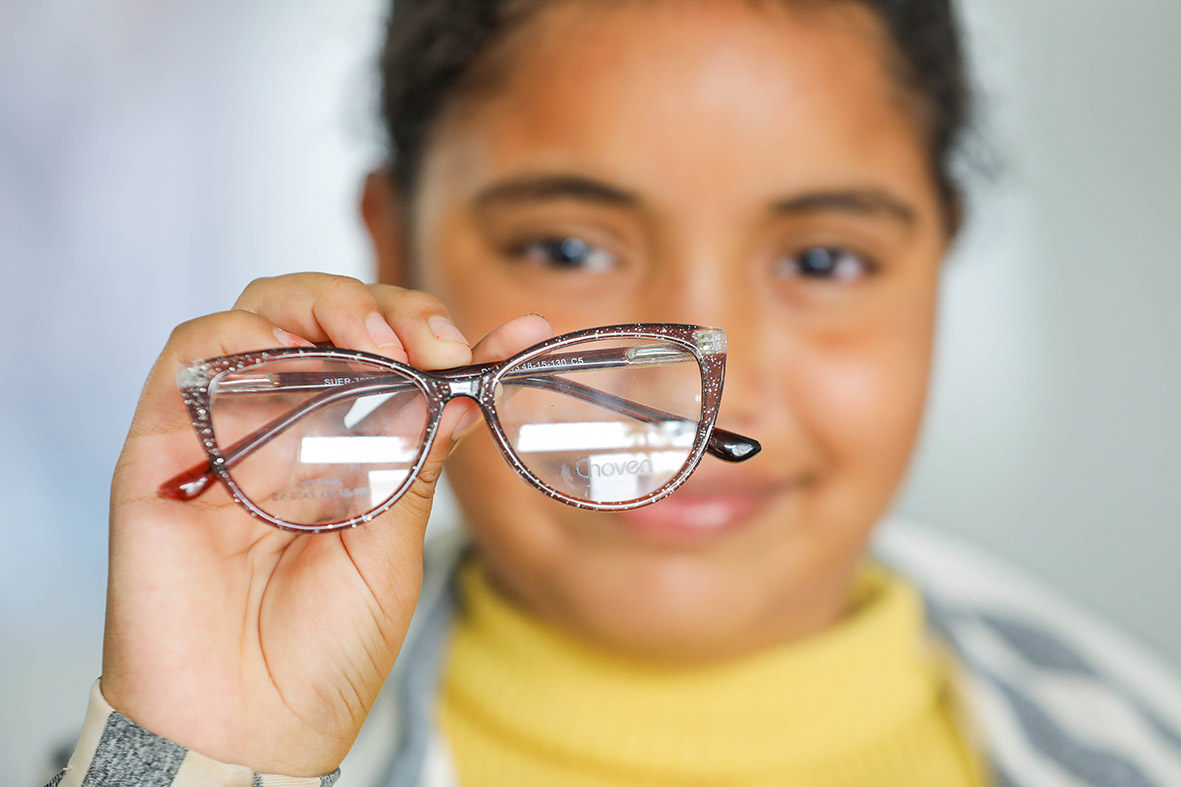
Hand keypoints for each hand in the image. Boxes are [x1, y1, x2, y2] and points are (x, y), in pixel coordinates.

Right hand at [100, 273, 550, 775]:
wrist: (246, 730)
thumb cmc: (321, 656)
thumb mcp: (393, 552)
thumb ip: (416, 467)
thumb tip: (466, 393)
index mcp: (348, 451)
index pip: (390, 358)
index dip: (441, 333)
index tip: (509, 339)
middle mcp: (288, 429)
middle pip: (324, 317)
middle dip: (386, 309)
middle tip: (429, 345)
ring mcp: (228, 431)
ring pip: (262, 316)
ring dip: (323, 306)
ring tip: (376, 346)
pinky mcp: (165, 446)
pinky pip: (190, 356)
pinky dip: (243, 337)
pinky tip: (293, 358)